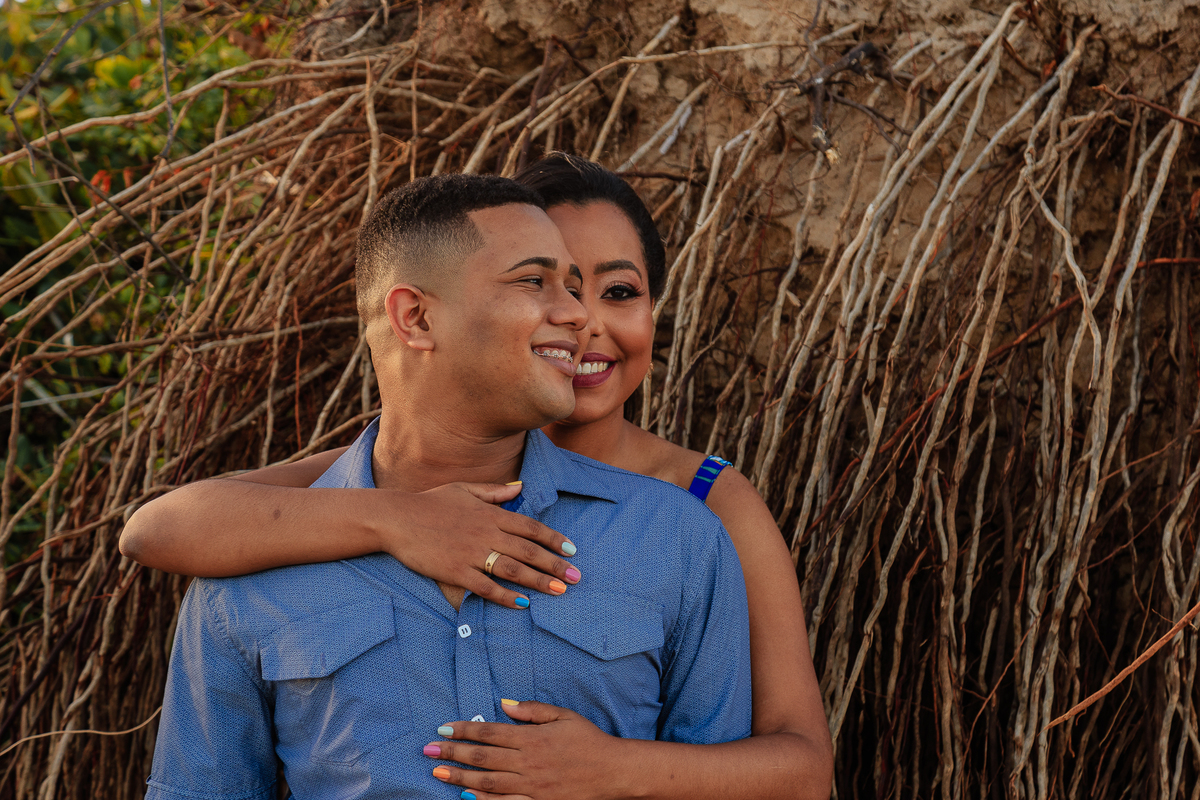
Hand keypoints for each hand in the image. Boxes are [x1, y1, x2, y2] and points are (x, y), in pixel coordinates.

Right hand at [368, 482, 580, 608]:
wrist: (396, 518)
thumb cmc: (430, 502)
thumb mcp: (464, 489)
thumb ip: (494, 492)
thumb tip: (519, 488)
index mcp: (490, 513)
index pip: (530, 527)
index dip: (553, 539)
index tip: (571, 549)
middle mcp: (486, 533)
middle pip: (528, 551)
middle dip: (556, 564)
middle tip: (577, 576)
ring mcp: (471, 554)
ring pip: (513, 570)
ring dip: (540, 581)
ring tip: (560, 590)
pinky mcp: (455, 572)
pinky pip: (486, 587)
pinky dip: (506, 596)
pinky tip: (523, 604)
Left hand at [426, 700, 626, 799]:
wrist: (612, 771)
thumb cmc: (588, 740)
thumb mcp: (563, 716)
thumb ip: (532, 710)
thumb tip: (505, 703)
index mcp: (532, 738)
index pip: (489, 732)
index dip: (464, 730)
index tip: (443, 728)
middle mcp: (527, 762)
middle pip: (482, 757)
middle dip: (452, 753)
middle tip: (428, 751)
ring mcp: (531, 786)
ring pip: (488, 782)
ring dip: (460, 778)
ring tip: (438, 774)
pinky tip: (467, 798)